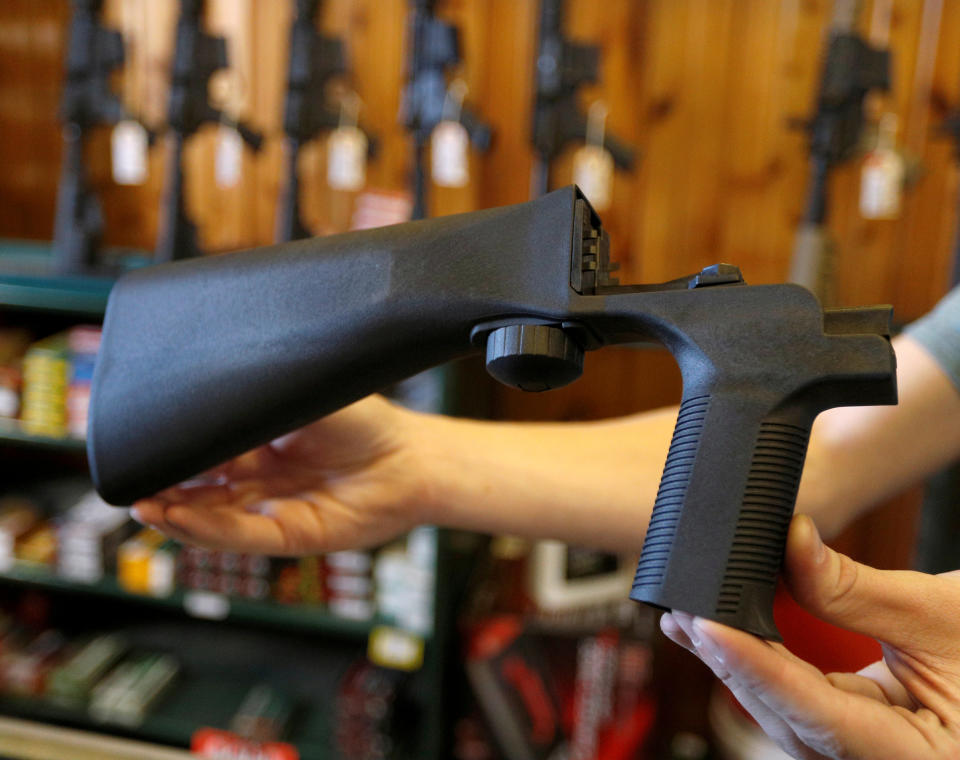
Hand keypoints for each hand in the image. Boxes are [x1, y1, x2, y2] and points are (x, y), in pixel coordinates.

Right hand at [131, 395, 427, 554]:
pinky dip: (207, 529)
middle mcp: (259, 480)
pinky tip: (180, 517)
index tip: (138, 444)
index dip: (171, 452)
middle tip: (129, 480)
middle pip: (196, 489)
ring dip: (174, 513)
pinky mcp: (289, 534)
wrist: (411, 456)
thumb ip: (254, 400)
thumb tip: (201, 396)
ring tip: (144, 503)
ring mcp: (271, 509)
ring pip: (209, 518)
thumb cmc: (364, 421)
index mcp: (257, 444)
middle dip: (162, 487)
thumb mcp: (300, 398)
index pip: (201, 451)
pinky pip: (240, 536)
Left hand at [660, 515, 959, 759]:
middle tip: (682, 613)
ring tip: (692, 621)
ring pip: (788, 717)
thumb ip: (857, 589)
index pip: (820, 715)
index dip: (756, 669)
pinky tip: (729, 639)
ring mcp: (870, 757)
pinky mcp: (859, 737)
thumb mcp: (940, 614)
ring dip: (739, 667)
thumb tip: (789, 543)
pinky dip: (766, 670)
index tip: (705, 627)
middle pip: (790, 719)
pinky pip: (802, 707)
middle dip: (733, 665)